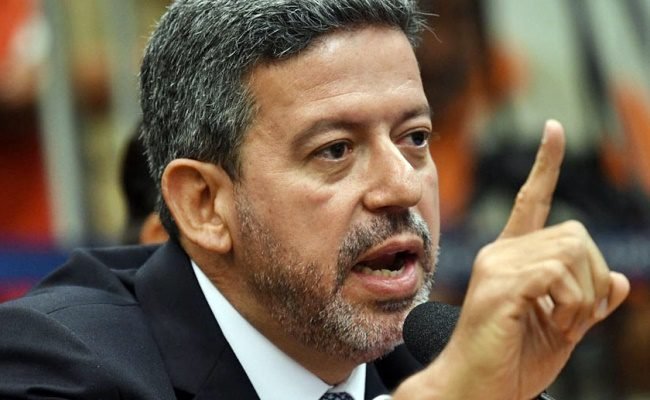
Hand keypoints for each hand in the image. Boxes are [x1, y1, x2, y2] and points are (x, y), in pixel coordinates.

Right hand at [394, 120, 629, 399]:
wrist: (477, 387)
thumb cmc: (513, 360)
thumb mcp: (564, 329)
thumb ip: (589, 301)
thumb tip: (622, 280)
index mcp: (511, 257)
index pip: (532, 199)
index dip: (546, 164)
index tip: (554, 130)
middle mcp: (501, 252)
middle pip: (576, 234)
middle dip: (594, 279)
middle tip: (577, 318)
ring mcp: (497, 265)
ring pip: (572, 251)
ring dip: (584, 296)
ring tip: (561, 325)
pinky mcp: (500, 284)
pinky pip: (558, 274)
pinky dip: (572, 305)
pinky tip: (553, 325)